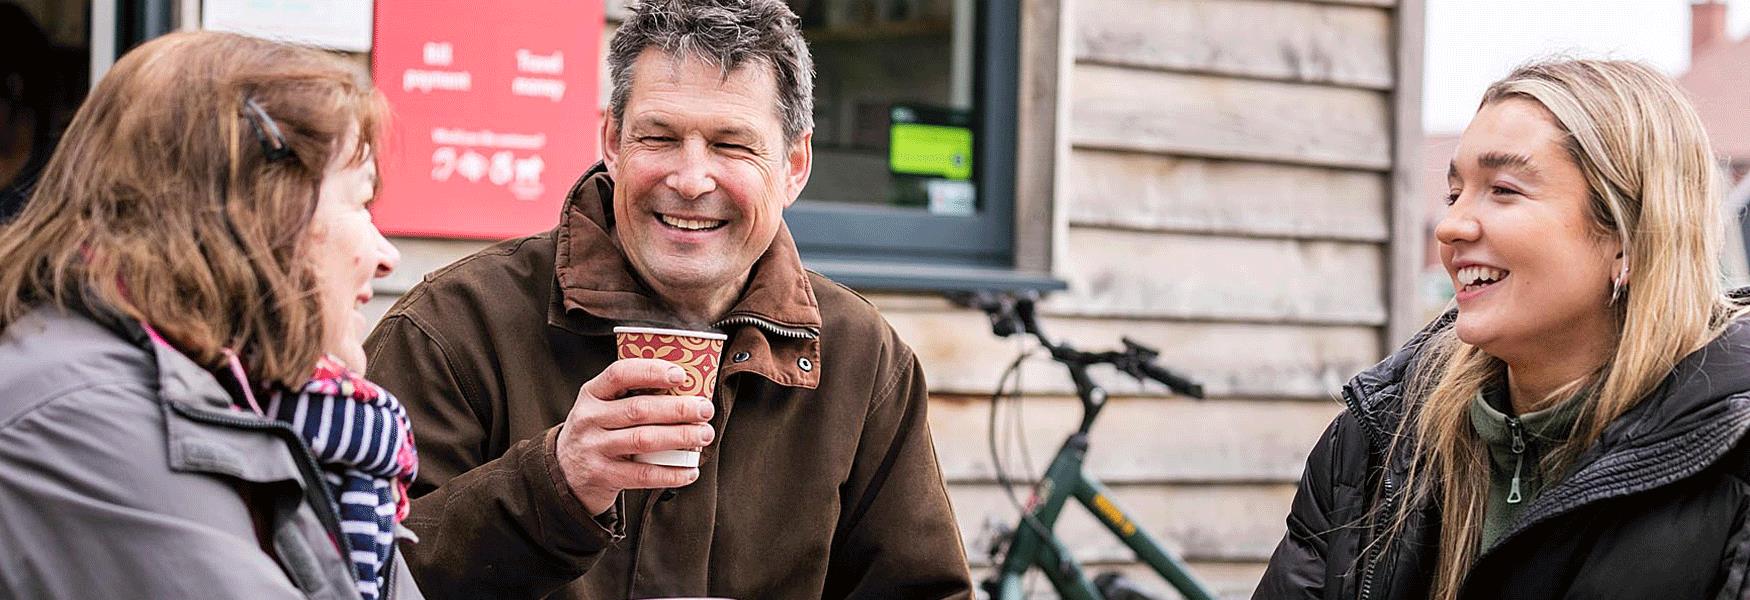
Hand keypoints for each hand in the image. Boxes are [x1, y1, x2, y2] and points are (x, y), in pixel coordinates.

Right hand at [555, 358, 715, 514]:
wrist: (564, 473)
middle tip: (705, 409)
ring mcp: (594, 448)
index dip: (651, 371)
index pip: (620, 373)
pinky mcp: (603, 476)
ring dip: (680, 437)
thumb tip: (688, 390)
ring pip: (644, 439)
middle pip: (639, 409)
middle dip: (679, 408)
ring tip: (704, 434)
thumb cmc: (597, 432)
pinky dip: (671, 473)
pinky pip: (642, 475)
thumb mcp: (602, 407)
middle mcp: (589, 419)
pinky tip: (690, 470)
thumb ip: (631, 397)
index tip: (681, 374)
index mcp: (592, 394)